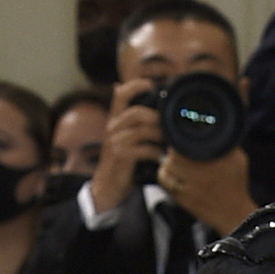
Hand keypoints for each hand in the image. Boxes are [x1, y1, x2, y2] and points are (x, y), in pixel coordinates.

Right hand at [90, 87, 165, 216]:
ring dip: (160, 135)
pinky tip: (160, 157)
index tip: (150, 85)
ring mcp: (116, 142)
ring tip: (167, 142)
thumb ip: (134, 126)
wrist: (106, 189)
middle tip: (168, 126)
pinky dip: (156, 152)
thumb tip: (152, 113)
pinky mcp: (122, 157)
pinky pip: (145, 149)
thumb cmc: (120, 164)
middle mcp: (113, 128)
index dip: (135, 86)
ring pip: (143, 130)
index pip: (121, 95)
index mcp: (114, 121)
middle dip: (157, 117)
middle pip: (137, 112)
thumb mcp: (124, 140)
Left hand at [159, 143, 256, 236]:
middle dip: (174, 151)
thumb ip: (226, 143)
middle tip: (178, 151)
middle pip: (174, 154)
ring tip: (176, 162)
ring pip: (167, 166)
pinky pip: (165, 182)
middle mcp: (200, 173)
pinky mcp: (183, 198)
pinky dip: (165, 175)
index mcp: (213, 161)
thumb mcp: (238, 159)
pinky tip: (172, 174)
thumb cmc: (236, 186)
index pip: (186, 143)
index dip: (181, 140)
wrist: (234, 213)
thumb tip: (212, 128)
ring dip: (169, 162)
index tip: (183, 141)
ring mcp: (190, 187)